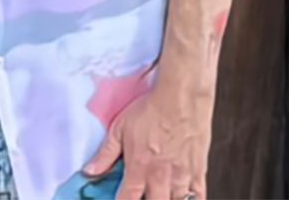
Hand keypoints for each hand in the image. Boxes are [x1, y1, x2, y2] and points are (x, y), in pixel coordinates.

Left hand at [82, 85, 213, 199]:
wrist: (180, 98)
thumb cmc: (151, 109)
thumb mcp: (119, 128)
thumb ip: (105, 153)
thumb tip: (89, 170)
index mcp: (139, 168)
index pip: (127, 199)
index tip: (120, 199)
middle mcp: (160, 177)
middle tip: (142, 193)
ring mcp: (182, 177)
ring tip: (159, 193)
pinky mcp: (199, 171)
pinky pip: (198, 196)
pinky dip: (192, 199)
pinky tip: (184, 196)